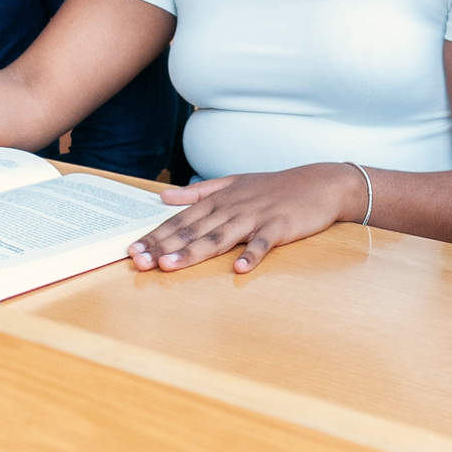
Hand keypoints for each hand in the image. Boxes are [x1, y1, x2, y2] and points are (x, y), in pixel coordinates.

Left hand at [128, 163, 367, 272]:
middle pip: (193, 230)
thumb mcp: (233, 183)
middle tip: (139, 262)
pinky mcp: (279, 227)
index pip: (181, 220)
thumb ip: (197, 192)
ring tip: (170, 265)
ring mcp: (256, 217)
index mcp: (219, 199)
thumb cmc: (273, 186)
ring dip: (194, 252)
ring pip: (220, 236)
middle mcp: (232, 207)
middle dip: (163, 246)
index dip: (155, 235)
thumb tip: (164, 196)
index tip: (133, 250)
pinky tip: (239, 269)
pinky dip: (252, 254)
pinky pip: (264, 243)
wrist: (318, 183)